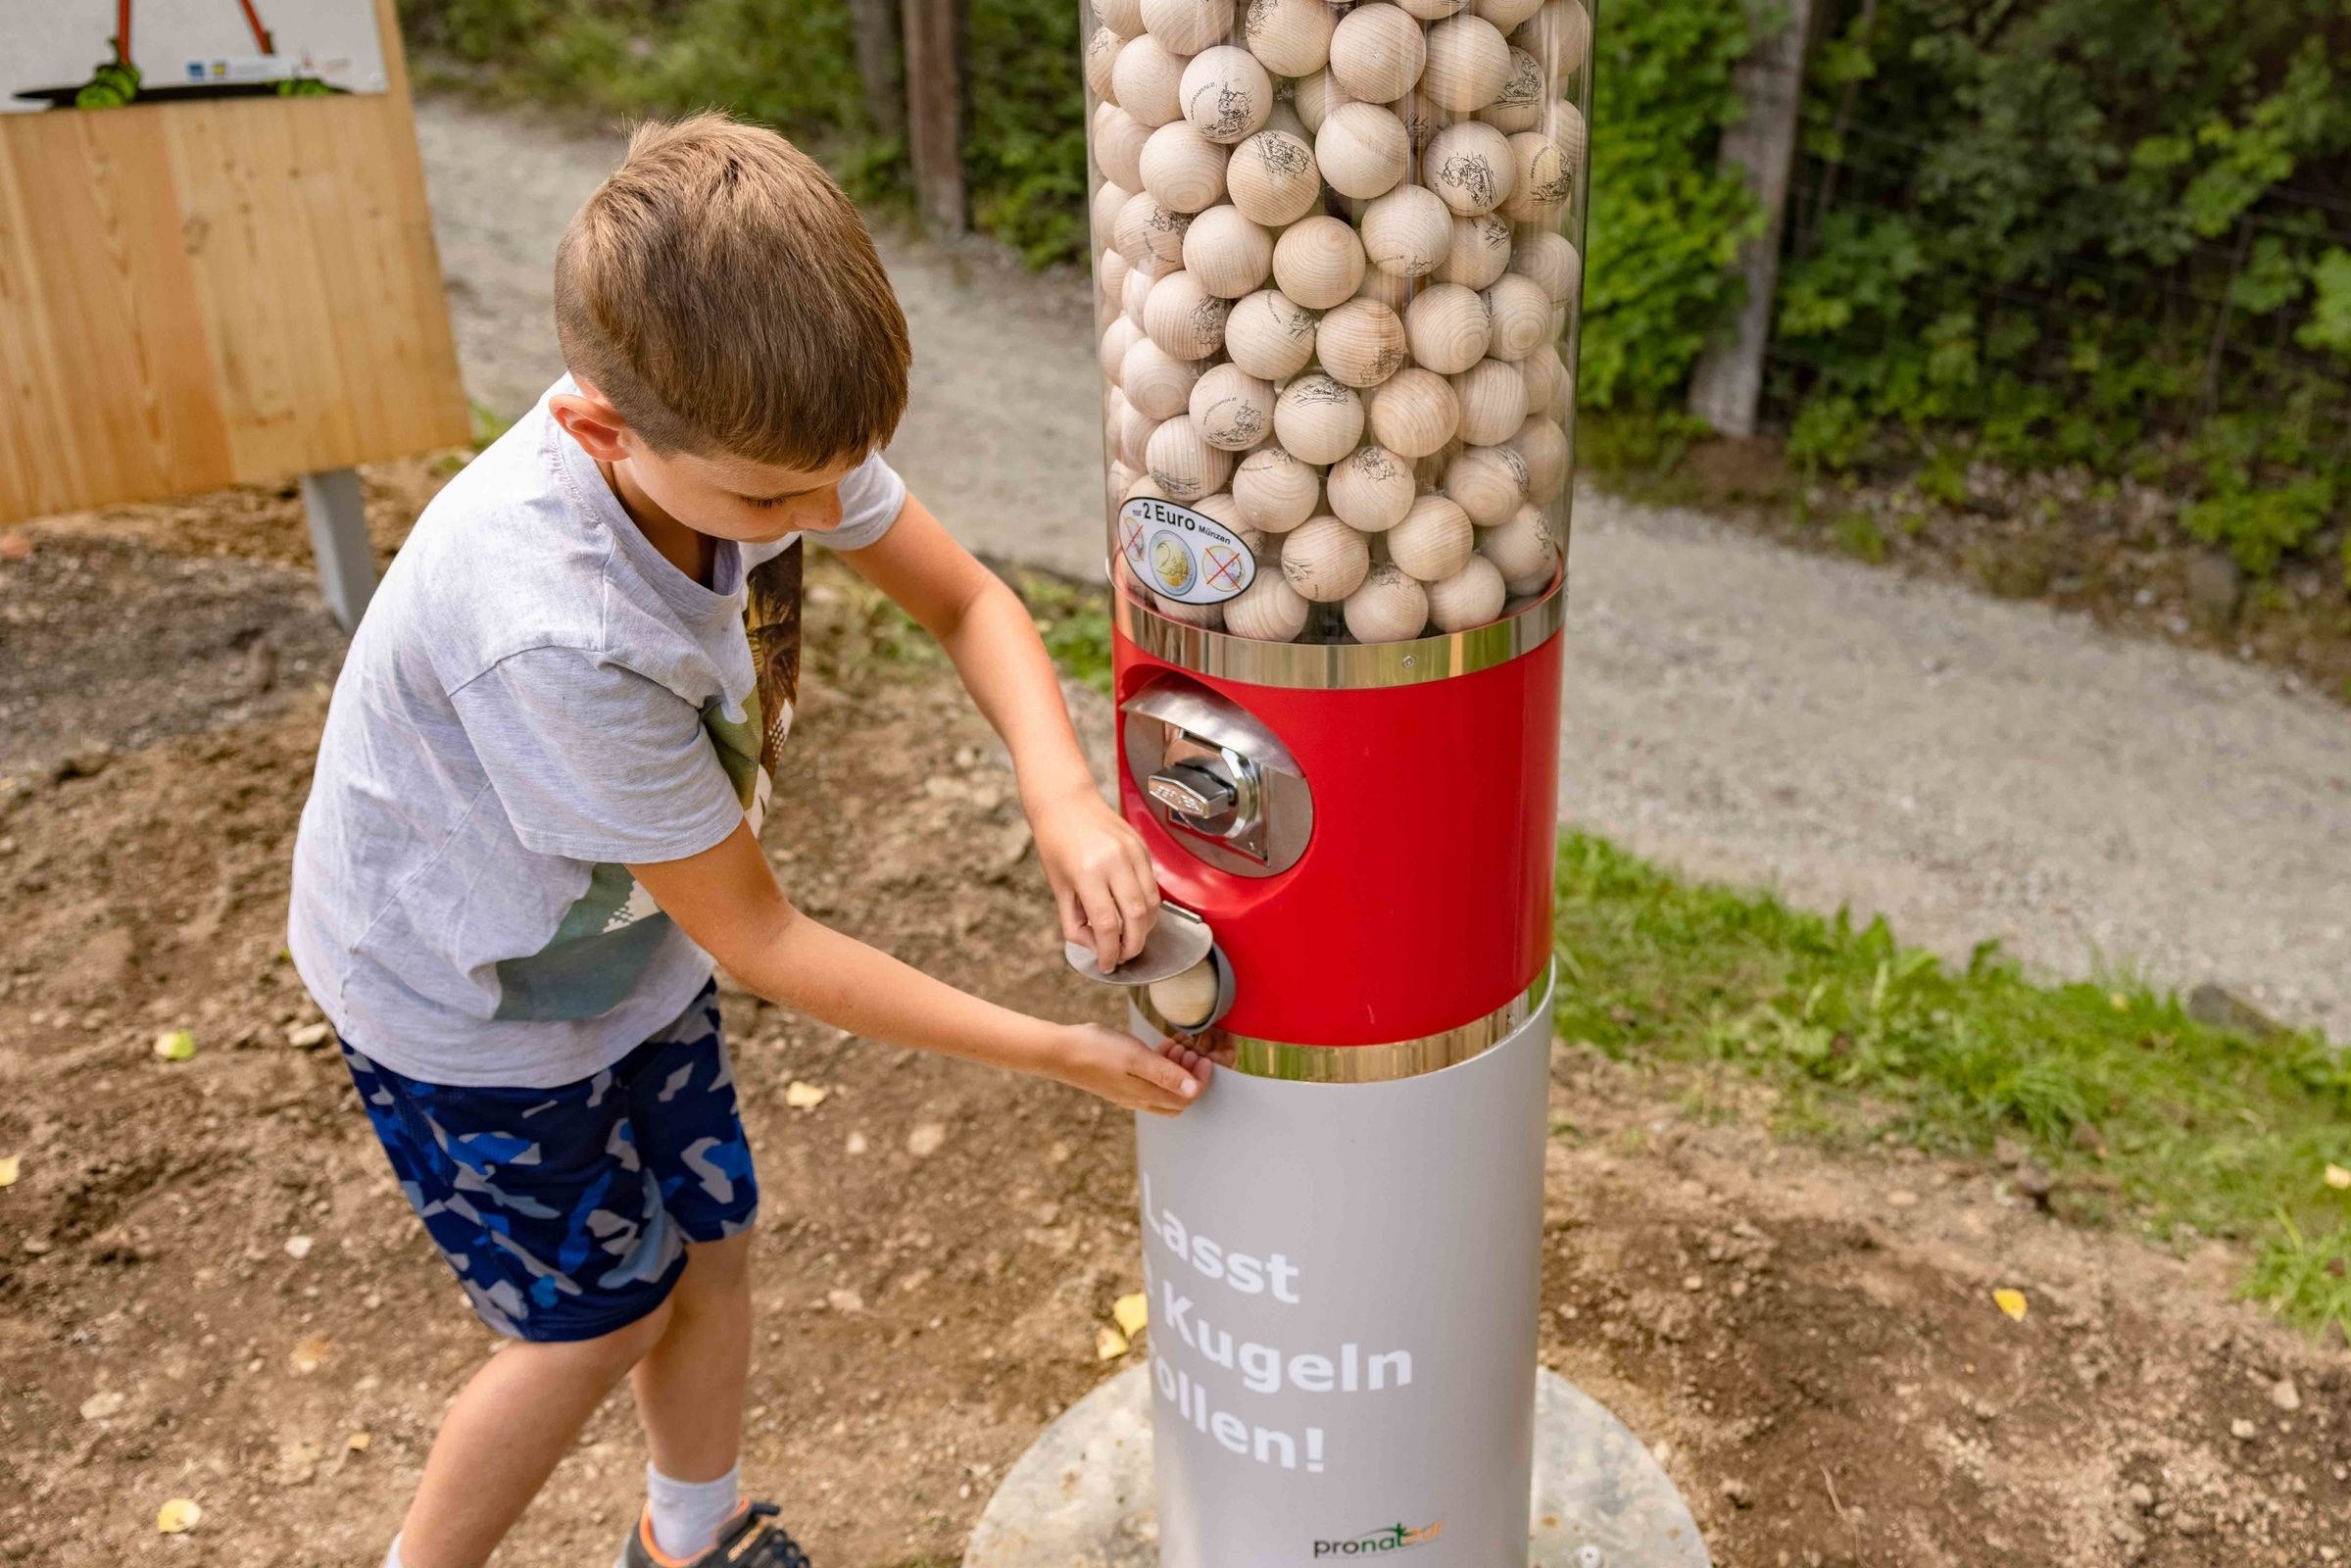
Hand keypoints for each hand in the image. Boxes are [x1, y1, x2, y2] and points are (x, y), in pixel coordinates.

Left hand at [1032, 786, 1160, 971]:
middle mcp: (1114, 862)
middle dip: (1133, 945)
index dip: (1110, 952)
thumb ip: (1073, 921)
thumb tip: (1094, 946)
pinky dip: (1149, 906)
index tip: (1108, 965)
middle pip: (1137, 917)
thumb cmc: (1055, 841)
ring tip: (1130, 938)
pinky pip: (1153, 885)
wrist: (1065, 801)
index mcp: (1087, 873)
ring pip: (1152, 903)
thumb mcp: (1057, 886)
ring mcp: (1133, 852)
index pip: (1106, 925)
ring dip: (1146, 928)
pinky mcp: (1143, 847)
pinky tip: (1136, 914)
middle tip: (1124, 956)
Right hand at [1050, 1024, 1212, 1114]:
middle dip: (1191, 1077)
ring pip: (1163, 1089)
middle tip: (1190, 1051)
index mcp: (1146, 1095)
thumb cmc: (1097, 1051)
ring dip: (1176, 1071)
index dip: (1201, 1080)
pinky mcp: (1118, 1081)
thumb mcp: (1137, 1058)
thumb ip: (1166, 1074)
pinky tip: (1157, 1049)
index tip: (1203, 1058)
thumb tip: (1194, 1091)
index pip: (1187, 1098)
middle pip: (1178, 1099)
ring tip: (1174, 1047)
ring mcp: (1127, 1091)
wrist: (1059, 1051)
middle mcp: (1139, 1099)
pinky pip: (1148, 1080)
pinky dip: (1160, 1067)